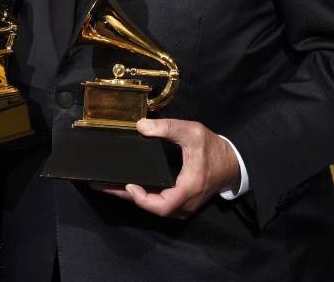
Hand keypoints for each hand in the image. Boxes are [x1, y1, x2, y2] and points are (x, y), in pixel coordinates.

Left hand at [92, 118, 240, 218]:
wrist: (232, 164)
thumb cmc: (214, 148)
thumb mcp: (192, 132)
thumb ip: (167, 128)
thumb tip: (141, 125)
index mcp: (188, 188)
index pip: (161, 205)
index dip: (141, 199)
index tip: (128, 184)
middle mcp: (184, 203)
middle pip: (151, 207)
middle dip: (126, 196)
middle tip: (102, 185)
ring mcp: (182, 206)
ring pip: (153, 207)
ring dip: (131, 196)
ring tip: (107, 185)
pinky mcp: (180, 203)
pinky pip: (158, 203)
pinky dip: (141, 195)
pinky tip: (126, 185)